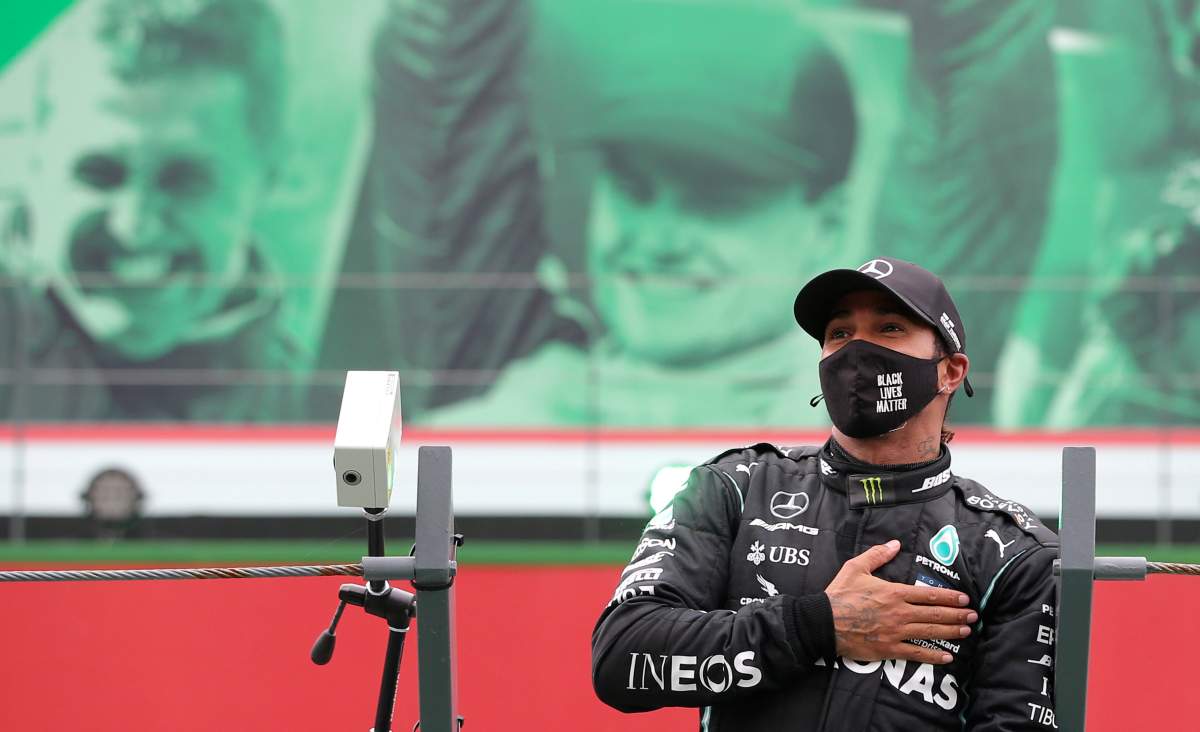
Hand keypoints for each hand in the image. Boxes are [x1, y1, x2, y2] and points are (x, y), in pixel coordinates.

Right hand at [824, 540, 976, 664]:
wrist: (824, 622)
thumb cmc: (839, 594)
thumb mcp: (855, 567)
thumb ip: (877, 555)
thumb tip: (894, 543)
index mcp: (894, 593)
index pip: (929, 594)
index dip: (949, 597)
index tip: (964, 599)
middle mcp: (900, 613)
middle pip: (935, 613)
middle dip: (957, 615)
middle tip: (973, 616)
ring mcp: (896, 632)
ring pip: (930, 632)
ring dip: (951, 632)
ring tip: (966, 631)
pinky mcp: (890, 649)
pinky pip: (916, 653)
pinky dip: (934, 656)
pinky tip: (947, 657)